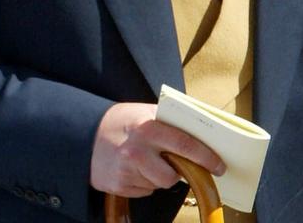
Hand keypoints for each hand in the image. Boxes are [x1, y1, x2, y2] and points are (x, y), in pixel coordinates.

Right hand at [90, 102, 225, 196]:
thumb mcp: (142, 112)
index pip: (185, 145)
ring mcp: (127, 171)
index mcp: (147, 127)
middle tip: (184, 167)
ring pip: (160, 184)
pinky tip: (134, 168)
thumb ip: (168, 122)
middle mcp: (137, 151)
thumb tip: (201, 135)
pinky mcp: (119, 186)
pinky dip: (144, 182)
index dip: (206, 157)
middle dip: (180, 172)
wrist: (83, 134)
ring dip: (159, 176)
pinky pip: (145, 190)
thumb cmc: (119, 122)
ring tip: (147, 161)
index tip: (219, 166)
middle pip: (174, 175)